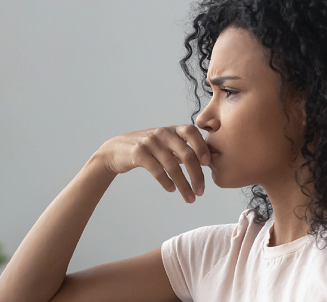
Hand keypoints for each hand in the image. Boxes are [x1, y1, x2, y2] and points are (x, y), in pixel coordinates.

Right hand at [94, 125, 210, 202]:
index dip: (202, 147)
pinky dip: (167, 182)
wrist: (117, 149)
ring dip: (183, 185)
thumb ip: (184, 149)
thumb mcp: (166, 143)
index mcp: (172, 129)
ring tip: (190, 198)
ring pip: (173, 166)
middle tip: (201, 191)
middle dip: (196, 175)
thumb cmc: (148, 148)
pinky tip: (172, 190)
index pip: (192, 132)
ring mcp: (150, 143)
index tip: (208, 164)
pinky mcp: (139, 154)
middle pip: (186, 155)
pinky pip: (157, 171)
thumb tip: (210, 159)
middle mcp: (163, 134)